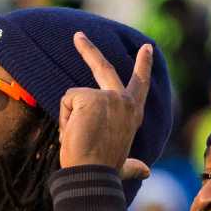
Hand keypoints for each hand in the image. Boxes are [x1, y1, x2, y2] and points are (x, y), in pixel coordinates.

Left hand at [57, 33, 155, 180]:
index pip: (139, 85)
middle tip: (77, 35)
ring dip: (69, 118)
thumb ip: (133, 165)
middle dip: (88, 49)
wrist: (93, 175)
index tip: (147, 47)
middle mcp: (124, 102)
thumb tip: (145, 172)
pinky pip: (66, 101)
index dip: (143, 65)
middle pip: (104, 68)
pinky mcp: (90, 96)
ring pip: (75, 98)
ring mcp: (108, 97)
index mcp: (132, 115)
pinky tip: (73, 133)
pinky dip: (64, 118)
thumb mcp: (122, 164)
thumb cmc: (104, 171)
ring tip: (78, 139)